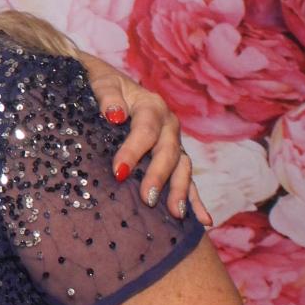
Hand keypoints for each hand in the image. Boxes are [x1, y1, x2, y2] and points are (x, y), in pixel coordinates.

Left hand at [84, 66, 206, 223]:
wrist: (107, 85)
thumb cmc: (100, 85)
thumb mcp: (100, 83)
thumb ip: (107, 96)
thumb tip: (115, 114)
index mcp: (152, 106)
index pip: (145, 131)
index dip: (133, 152)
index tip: (118, 172)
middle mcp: (168, 125)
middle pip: (168, 153)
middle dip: (159, 177)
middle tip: (147, 200)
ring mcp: (174, 143)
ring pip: (182, 168)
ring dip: (181, 191)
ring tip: (177, 214)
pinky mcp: (173, 158)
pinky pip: (187, 180)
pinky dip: (195, 200)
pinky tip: (203, 221)